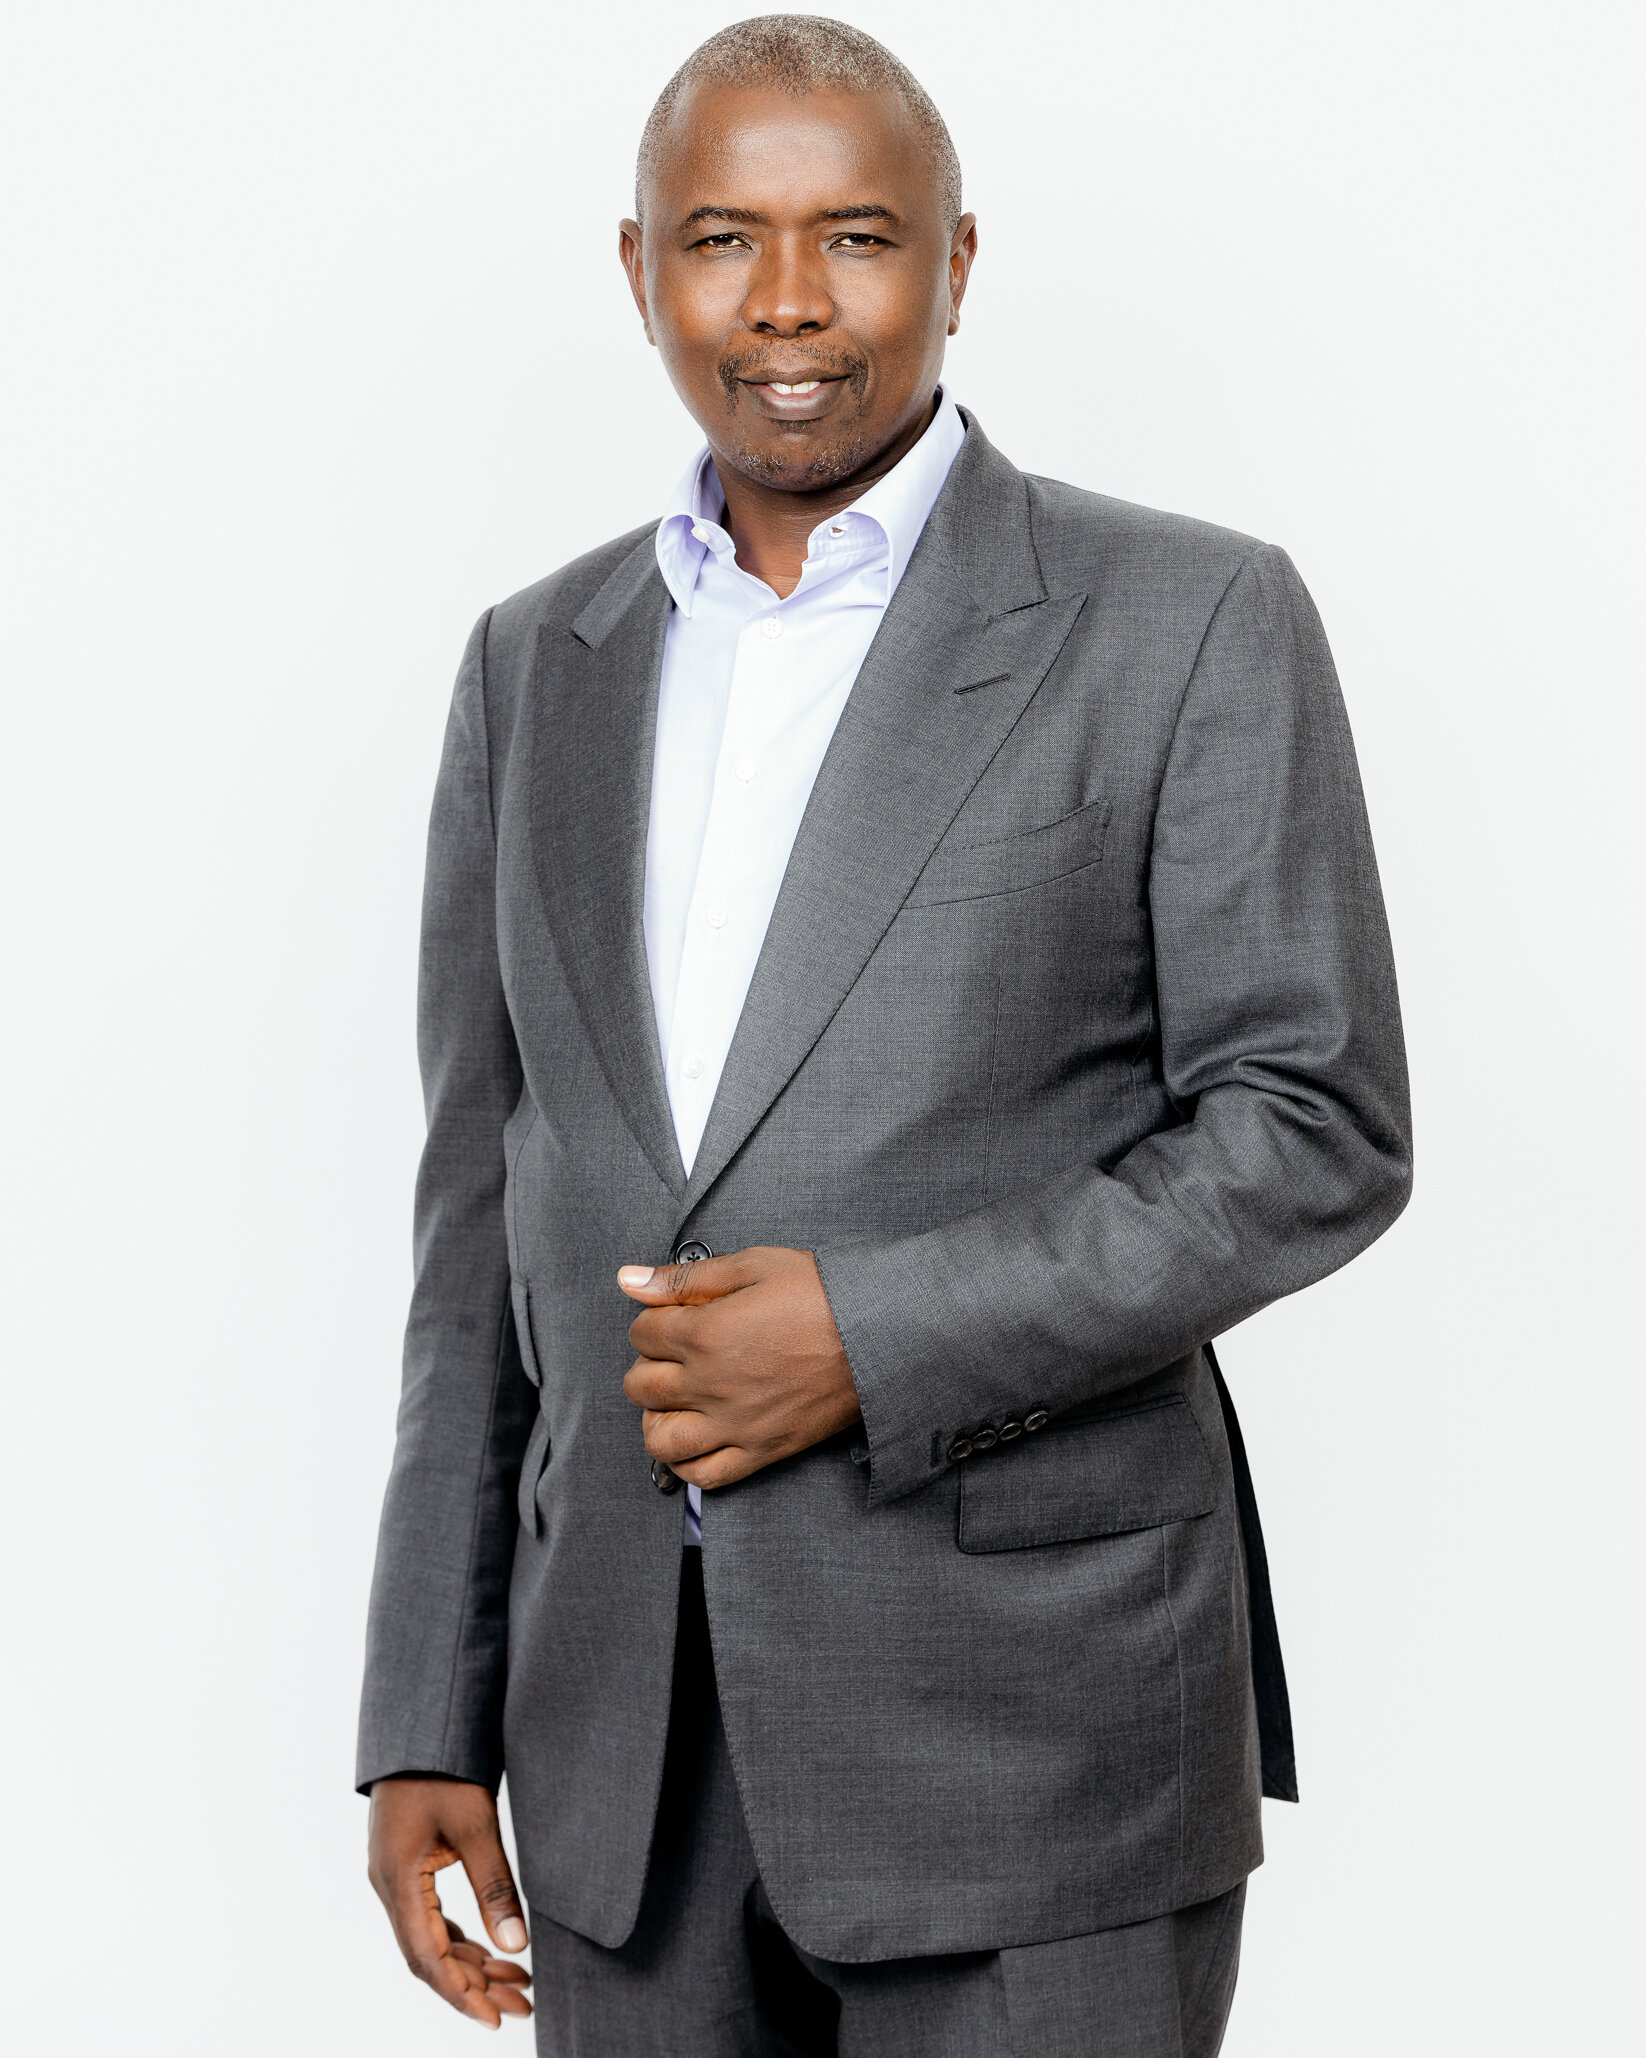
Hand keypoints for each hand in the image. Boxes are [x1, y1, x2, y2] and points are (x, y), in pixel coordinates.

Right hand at [367, 1777, 531, 2027]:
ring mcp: (394, 1876)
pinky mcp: (405, 1866)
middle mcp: (388, 1885)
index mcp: (398, 1879)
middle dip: (474, 1984)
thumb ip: (494, 1884)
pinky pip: (430, 1917)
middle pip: (429, 1955)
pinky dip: (460, 1937)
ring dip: (470, 1962)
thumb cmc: (445, 1767)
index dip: (461, 1993)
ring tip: (517, 1982)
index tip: (495, 2018)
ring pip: (430, 1938)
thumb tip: (516, 1946)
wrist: (420, 1726)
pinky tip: (489, 1947)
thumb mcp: (475, 1823)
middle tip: (521, 2005)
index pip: (428, 1957)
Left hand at [619, 1246, 860, 1488]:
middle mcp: (711, 1384)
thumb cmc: (824, 1295)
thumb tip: (629, 1280)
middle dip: (647, 1364)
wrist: (879, 1334)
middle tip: (672, 1353)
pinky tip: (692, 1441)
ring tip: (673, 1400)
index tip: (671, 1317)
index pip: (642, 1333)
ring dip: (655, 1418)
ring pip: (660, 1438)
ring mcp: (735, 1424)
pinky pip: (704, 1475)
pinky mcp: (761, 1450)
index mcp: (705, 1334)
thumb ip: (685, 1278)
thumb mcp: (754, 1265)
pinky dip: (686, 1464)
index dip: (652, 1320)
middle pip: (641, 1385)